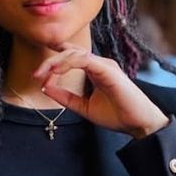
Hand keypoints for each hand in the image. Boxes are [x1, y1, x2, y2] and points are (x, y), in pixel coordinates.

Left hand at [34, 43, 169, 138]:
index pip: (70, 56)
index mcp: (94, 69)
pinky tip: (56, 71)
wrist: (139, 124)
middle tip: (36, 74)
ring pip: (75, 52)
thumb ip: (65, 97)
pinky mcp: (108, 69)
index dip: (53, 60)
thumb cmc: (117, 115)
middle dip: (50, 60)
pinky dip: (68, 63)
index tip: (38, 75)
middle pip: (69, 51)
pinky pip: (84, 59)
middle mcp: (99, 63)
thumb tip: (45, 86)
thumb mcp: (83, 107)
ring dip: (56, 61)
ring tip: (43, 73)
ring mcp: (104, 64)